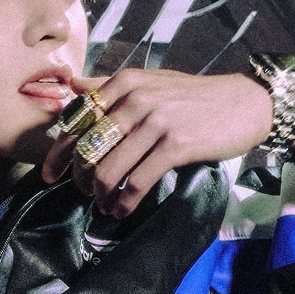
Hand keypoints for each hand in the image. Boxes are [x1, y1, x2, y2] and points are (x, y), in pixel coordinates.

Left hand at [40, 68, 276, 219]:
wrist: (244, 103)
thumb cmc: (193, 97)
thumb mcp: (150, 81)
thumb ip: (108, 84)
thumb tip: (69, 85)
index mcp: (125, 82)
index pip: (78, 120)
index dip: (59, 152)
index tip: (50, 174)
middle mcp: (136, 99)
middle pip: (87, 147)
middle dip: (80, 178)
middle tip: (83, 193)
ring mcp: (156, 122)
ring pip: (108, 169)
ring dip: (100, 195)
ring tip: (103, 205)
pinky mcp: (175, 146)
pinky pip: (137, 182)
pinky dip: (124, 203)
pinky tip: (121, 211)